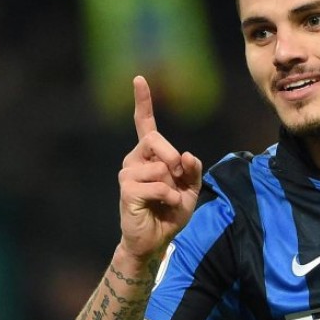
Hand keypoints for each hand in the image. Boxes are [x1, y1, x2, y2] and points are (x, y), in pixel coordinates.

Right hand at [118, 76, 202, 259]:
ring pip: (160, 166)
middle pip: (156, 140)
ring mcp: (127, 173)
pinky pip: (158, 185)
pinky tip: (163, 205)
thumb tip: (186, 154)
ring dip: (173, 185)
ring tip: (166, 199)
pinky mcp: (127, 190)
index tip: (139, 79)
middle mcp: (134, 159)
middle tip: (178, 178)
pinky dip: (169, 197)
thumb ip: (192, 170)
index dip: (143, 101)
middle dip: (174, 158)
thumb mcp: (190, 189)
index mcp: (148, 155)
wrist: (156, 240)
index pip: (144, 124)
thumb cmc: (170, 212)